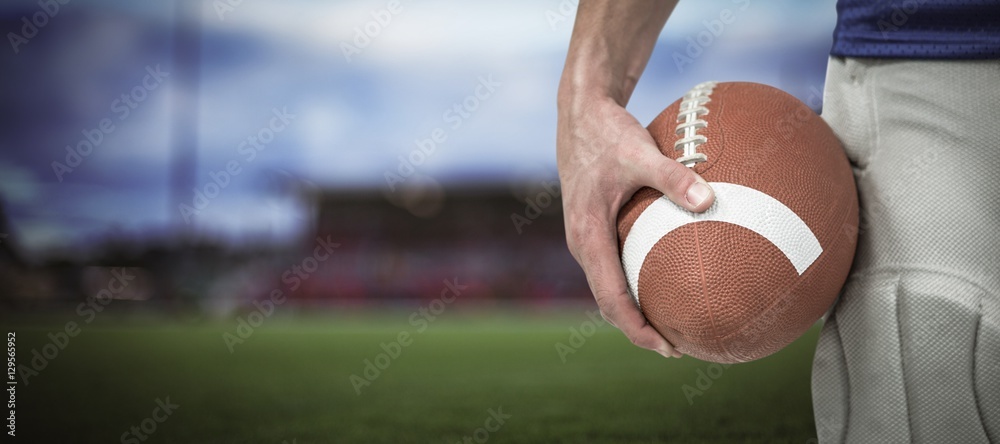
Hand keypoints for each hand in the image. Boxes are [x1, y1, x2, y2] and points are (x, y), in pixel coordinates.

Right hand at [557, 92, 714, 357]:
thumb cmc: (607, 132)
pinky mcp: (592, 226)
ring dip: (634, 309)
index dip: (638, 328)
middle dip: (639, 328)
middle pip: (608, 302)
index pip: (612, 298)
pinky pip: (612, 266)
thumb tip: (710, 202)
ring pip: (608, 287)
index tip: (667, 347)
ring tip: (671, 322)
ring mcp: (584, 236)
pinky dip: (633, 283)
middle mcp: (581, 243)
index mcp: (587, 235)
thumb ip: (675, 177)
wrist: (579, 113)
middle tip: (677, 347)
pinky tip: (664, 277)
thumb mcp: (641, 152)